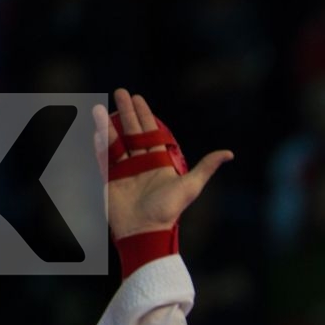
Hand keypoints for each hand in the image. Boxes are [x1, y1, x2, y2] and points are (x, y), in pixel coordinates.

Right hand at [97, 88, 231, 239]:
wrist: (146, 231)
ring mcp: (125, 173)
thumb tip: (229, 153)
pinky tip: (95, 131)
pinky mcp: (110, 182)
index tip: (137, 98)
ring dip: (107, 125)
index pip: (151, 133)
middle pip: (132, 133)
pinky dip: (99, 146)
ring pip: (115, 143)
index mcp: (159, 163)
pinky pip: (104, 160)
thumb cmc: (169, 210)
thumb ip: (206, 167)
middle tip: (120, 92)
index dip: (144, 116)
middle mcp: (141, 165)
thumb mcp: (191, 186)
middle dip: (126, 113)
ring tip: (100, 108)